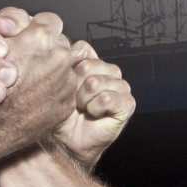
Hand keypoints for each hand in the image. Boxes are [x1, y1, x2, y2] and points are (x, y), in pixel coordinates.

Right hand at [0, 11, 79, 148]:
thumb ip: (15, 29)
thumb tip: (26, 20)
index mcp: (39, 39)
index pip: (50, 21)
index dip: (38, 28)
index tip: (31, 37)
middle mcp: (58, 59)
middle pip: (61, 44)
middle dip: (47, 51)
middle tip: (29, 62)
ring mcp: (65, 84)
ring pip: (64, 68)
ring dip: (51, 72)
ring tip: (29, 82)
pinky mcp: (66, 105)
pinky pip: (64, 91)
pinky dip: (52, 93)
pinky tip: (33, 98)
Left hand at [52, 42, 134, 168]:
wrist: (68, 141)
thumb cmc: (63, 114)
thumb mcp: (58, 84)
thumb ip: (65, 62)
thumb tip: (68, 46)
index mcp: (94, 63)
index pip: (83, 50)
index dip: (70, 69)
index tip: (65, 85)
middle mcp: (109, 72)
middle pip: (88, 66)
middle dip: (75, 87)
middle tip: (74, 101)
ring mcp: (120, 87)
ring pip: (96, 82)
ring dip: (84, 100)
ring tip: (83, 108)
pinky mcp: (127, 103)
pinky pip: (108, 97)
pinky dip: (96, 108)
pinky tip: (94, 114)